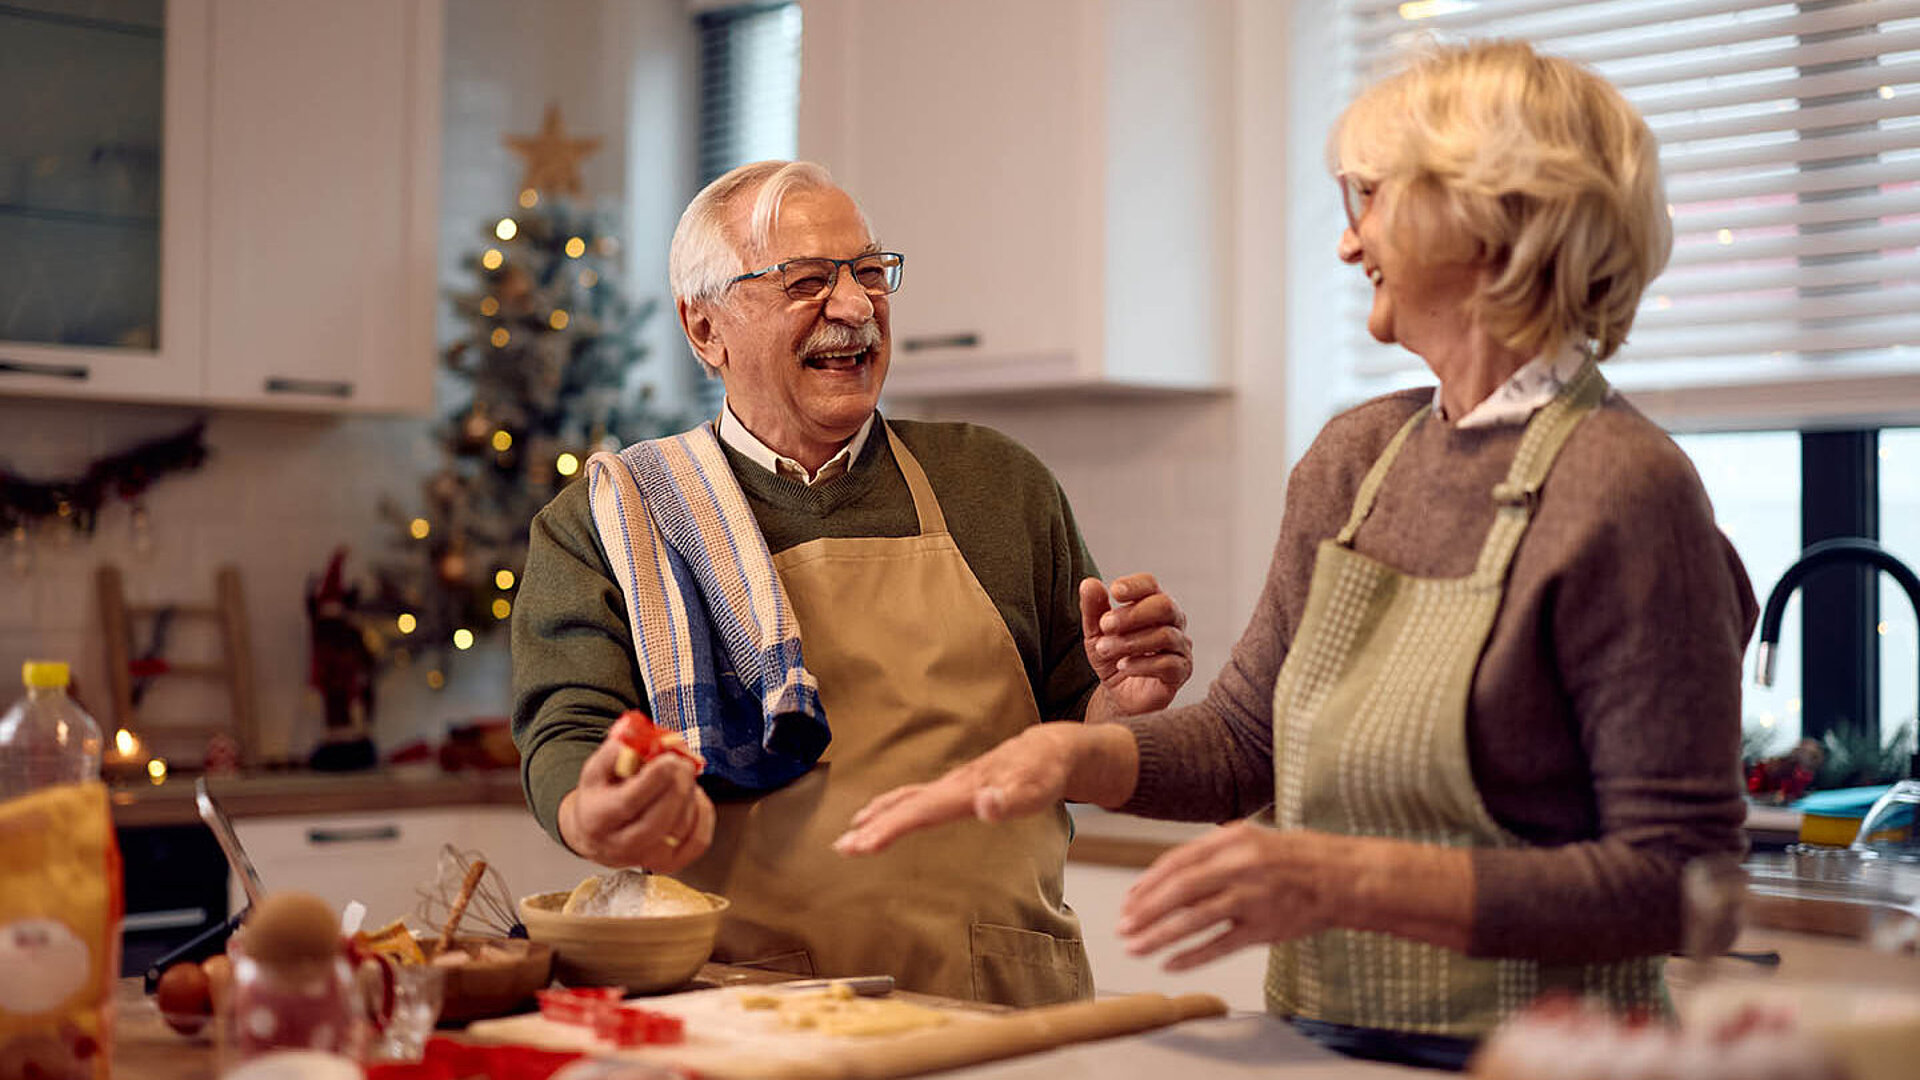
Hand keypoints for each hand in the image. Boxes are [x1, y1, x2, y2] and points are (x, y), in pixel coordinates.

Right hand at [559, 729, 714, 872]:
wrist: (598, 834)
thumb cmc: (601, 797)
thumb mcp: (597, 769)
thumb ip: (617, 752)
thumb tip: (640, 742)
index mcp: (597, 819)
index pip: (628, 803)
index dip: (653, 779)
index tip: (669, 759)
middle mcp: (620, 846)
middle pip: (658, 820)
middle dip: (678, 786)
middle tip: (683, 762)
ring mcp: (647, 859)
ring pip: (680, 828)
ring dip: (689, 795)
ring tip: (682, 776)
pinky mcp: (670, 865)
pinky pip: (699, 840)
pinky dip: (703, 814)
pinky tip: (693, 796)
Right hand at [833, 722, 1135, 855]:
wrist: (1051, 748)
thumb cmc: (1042, 773)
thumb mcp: (1035, 790)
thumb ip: (1009, 800)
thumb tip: (985, 805)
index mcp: (963, 790)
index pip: (918, 812)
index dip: (888, 829)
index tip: (860, 845)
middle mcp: (951, 785)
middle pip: (904, 805)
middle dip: (872, 827)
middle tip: (841, 849)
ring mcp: (951, 784)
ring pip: (905, 798)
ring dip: (877, 816)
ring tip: (851, 833)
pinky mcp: (955, 786)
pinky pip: (914, 797)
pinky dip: (892, 806)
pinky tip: (885, 814)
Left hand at [1081, 574, 1191, 717]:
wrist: (1119, 696)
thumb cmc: (1112, 658)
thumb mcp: (1095, 634)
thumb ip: (1093, 610)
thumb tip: (1089, 584)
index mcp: (1152, 605)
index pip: (1151, 585)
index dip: (1134, 585)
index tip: (1114, 592)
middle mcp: (1173, 622)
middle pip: (1165, 606)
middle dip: (1133, 614)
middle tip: (1106, 625)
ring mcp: (1181, 647)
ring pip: (1165, 635)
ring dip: (1130, 642)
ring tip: (1105, 649)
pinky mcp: (1181, 672)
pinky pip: (1168, 663)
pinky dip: (1142, 664)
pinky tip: (1123, 666)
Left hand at [1116, 823, 1335, 971]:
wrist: (1340, 876)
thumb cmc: (1290, 859)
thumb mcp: (1248, 838)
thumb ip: (1209, 853)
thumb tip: (1164, 877)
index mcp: (1231, 840)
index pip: (1176, 862)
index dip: (1147, 884)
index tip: (1127, 902)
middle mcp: (1239, 867)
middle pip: (1180, 890)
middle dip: (1145, 911)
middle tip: (1122, 927)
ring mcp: (1253, 899)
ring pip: (1195, 920)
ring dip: (1159, 936)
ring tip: (1136, 947)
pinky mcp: (1265, 928)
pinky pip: (1220, 945)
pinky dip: (1192, 956)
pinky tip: (1169, 964)